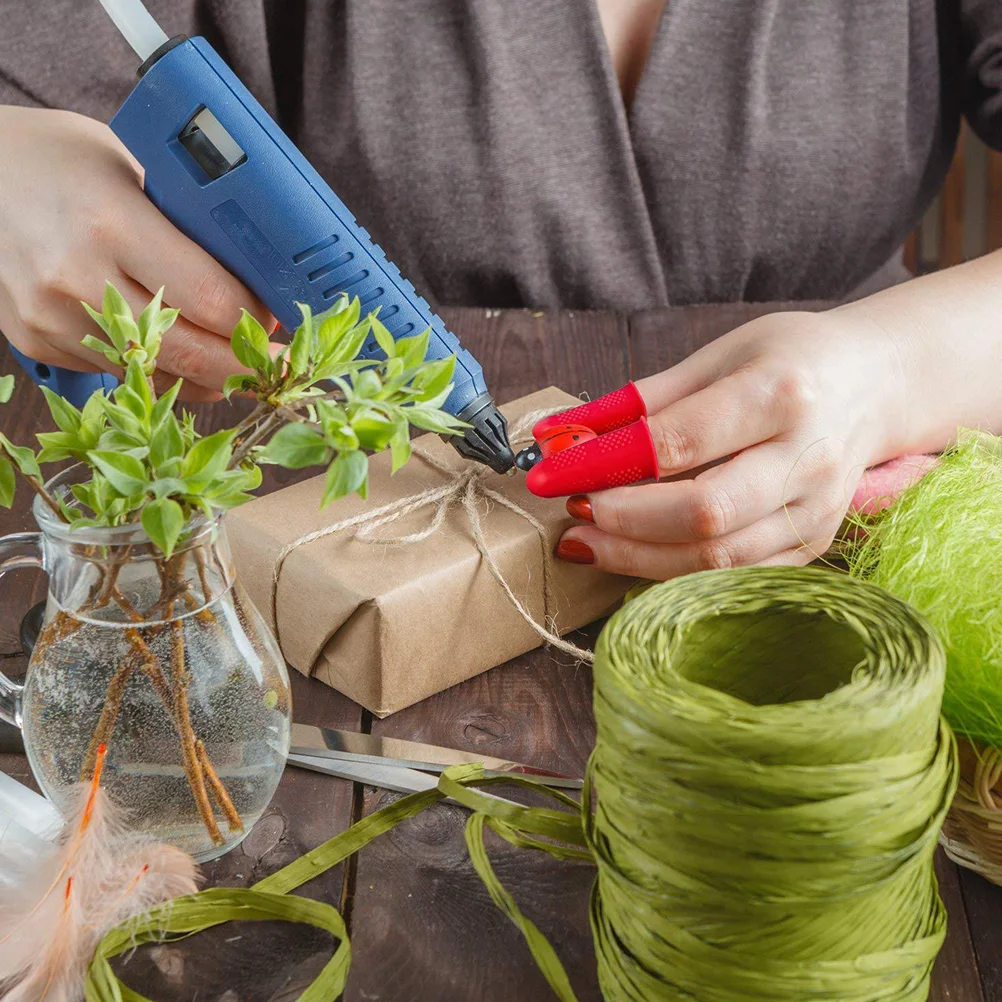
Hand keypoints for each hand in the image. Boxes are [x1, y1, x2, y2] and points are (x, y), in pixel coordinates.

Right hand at [0, 107, 275, 399]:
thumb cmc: (58, 160)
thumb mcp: (130, 167)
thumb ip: (185, 222)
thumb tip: (256, 275)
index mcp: (111, 221)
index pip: (210, 297)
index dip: (255, 320)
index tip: (280, 322)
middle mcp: (76, 276)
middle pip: (190, 350)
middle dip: (243, 365)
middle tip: (275, 364)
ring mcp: (51, 315)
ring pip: (156, 374)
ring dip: (206, 377)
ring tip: (238, 367)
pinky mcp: (36, 340)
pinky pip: (119, 374)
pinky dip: (161, 373)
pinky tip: (186, 362)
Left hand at [554, 310, 905, 578]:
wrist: (874, 384)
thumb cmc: (787, 360)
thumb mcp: (715, 357)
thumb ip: (637, 402)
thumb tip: (558, 436)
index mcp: (780, 394)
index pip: (676, 442)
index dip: (602, 464)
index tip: (547, 474)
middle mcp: (806, 458)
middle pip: (702, 514)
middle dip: (621, 520)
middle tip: (571, 510)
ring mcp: (816, 511)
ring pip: (716, 558)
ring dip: (636, 557)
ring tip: (586, 539)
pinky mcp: (814, 544)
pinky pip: (734, 575)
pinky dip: (674, 571)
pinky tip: (633, 554)